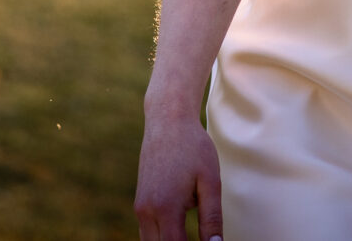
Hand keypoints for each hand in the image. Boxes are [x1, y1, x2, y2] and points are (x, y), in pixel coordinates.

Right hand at [134, 114, 224, 240]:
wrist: (167, 122)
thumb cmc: (193, 148)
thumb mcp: (210, 181)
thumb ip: (211, 217)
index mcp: (165, 208)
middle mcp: (147, 211)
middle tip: (201, 238)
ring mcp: (140, 208)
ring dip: (169, 240)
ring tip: (189, 227)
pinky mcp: (140, 202)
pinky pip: (149, 230)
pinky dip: (163, 234)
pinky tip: (180, 227)